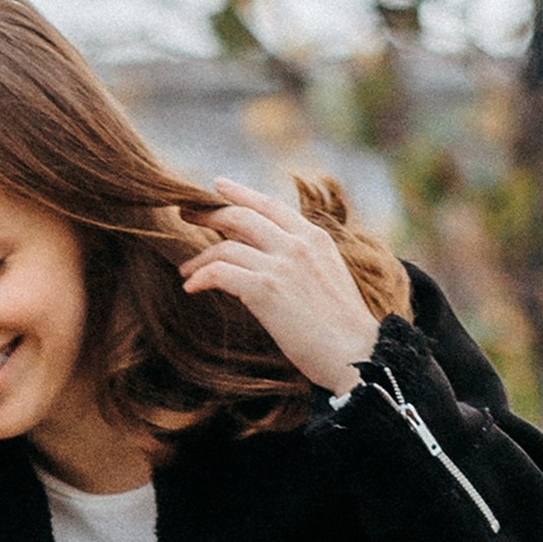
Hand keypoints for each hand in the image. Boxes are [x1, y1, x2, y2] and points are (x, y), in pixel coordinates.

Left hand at [177, 177, 380, 391]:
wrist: (357, 354)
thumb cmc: (341, 329)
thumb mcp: (327, 278)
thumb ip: (300, 260)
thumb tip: (264, 257)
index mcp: (314, 238)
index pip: (269, 204)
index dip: (240, 192)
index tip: (217, 187)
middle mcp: (297, 244)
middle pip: (241, 216)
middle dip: (208, 212)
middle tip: (185, 214)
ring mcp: (281, 265)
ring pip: (225, 246)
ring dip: (199, 258)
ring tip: (186, 272)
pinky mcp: (265, 289)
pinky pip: (220, 273)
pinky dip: (200, 278)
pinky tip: (191, 288)